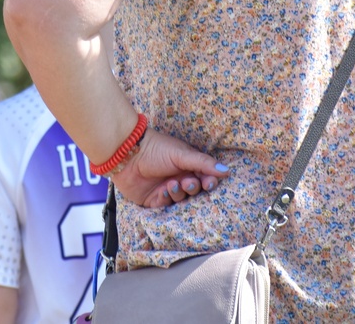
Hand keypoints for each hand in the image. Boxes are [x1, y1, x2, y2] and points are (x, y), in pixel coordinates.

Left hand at [110, 129, 228, 207]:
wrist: (127, 154)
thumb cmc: (155, 149)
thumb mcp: (182, 154)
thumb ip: (203, 163)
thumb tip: (227, 171)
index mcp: (186, 165)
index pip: (204, 177)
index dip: (209, 182)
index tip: (210, 184)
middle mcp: (178, 177)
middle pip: (194, 190)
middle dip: (194, 187)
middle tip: (188, 182)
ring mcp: (166, 189)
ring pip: (181, 199)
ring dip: (179, 193)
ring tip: (173, 184)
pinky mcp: (153, 200)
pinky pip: (166, 205)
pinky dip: (167, 199)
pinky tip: (163, 190)